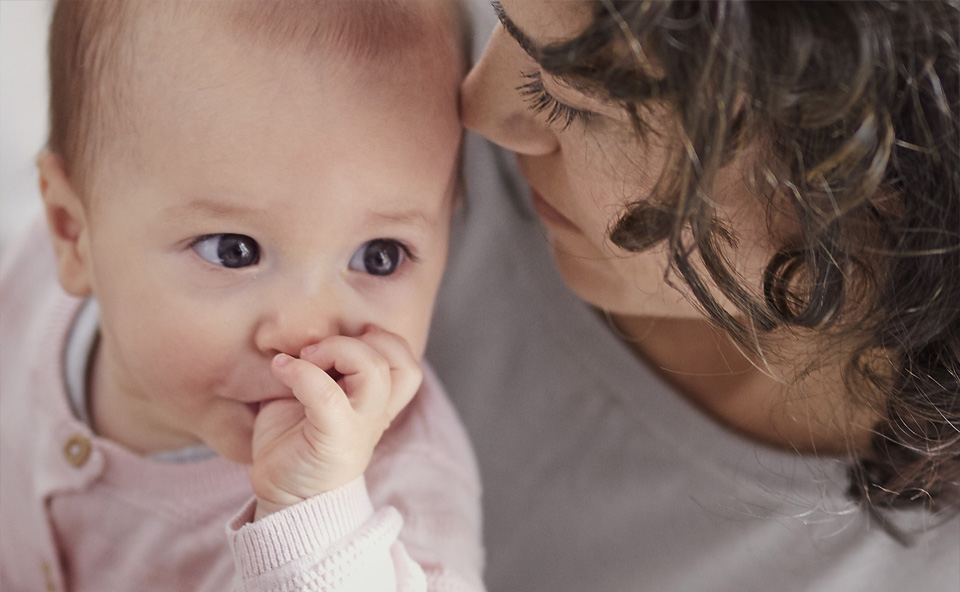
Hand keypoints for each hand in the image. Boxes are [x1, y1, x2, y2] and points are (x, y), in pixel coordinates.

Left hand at [249, 326, 421, 520]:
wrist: (284, 495)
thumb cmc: (294, 439)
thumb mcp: (313, 393)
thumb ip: (322, 364)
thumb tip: (305, 328)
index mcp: (378, 403)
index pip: (407, 361)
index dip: (383, 339)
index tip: (342, 340)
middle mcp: (376, 415)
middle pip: (400, 362)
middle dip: (359, 341)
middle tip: (316, 350)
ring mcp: (358, 429)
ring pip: (375, 372)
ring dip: (338, 350)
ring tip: (304, 358)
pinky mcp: (332, 440)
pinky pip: (328, 395)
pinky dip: (301, 373)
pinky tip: (281, 369)